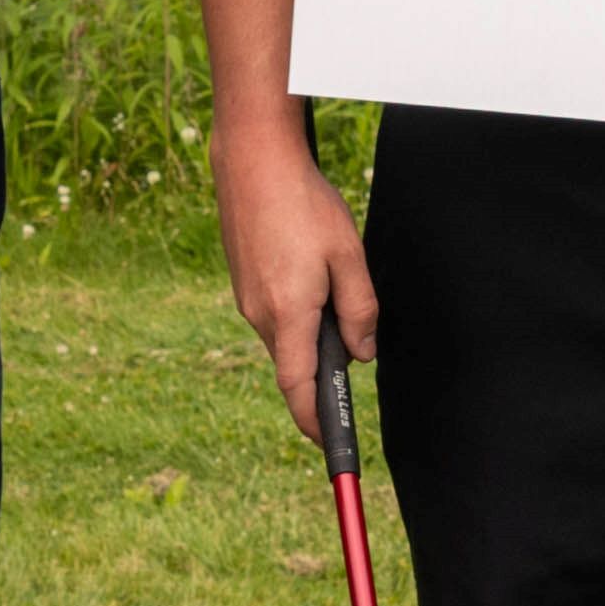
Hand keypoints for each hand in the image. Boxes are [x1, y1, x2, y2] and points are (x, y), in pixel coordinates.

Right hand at [216, 107, 375, 444]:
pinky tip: (310, 271)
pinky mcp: (243, 280)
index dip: (316, 423)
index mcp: (289, 315)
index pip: (299, 389)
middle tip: (352, 340)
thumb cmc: (303, 203)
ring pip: (284, 337)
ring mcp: (246, 298)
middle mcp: (260, 315)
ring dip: (311, 333)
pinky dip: (296, 312)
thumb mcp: (348, 256)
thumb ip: (360, 311)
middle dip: (322, 367)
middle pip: (294, 364)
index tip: (332, 445)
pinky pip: (273, 314)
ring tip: (332, 285)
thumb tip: (362, 356)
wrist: (252, 160)